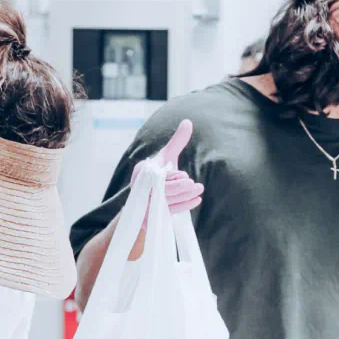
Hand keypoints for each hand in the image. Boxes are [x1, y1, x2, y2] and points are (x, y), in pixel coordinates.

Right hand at [124, 119, 202, 260]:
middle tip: (197, 185)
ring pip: (166, 202)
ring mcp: (144, 204)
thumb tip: (188, 122)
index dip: (174, 178)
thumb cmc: (158, 174)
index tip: (186, 175)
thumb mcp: (166, 156)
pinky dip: (183, 206)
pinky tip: (196, 199)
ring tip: (199, 189)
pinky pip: (167, 212)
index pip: (158, 177)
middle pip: (163, 190)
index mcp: (141, 172)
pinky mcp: (149, 217)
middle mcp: (140, 189)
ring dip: (185, 196)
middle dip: (181, 188)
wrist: (145, 198)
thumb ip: (177, 141)